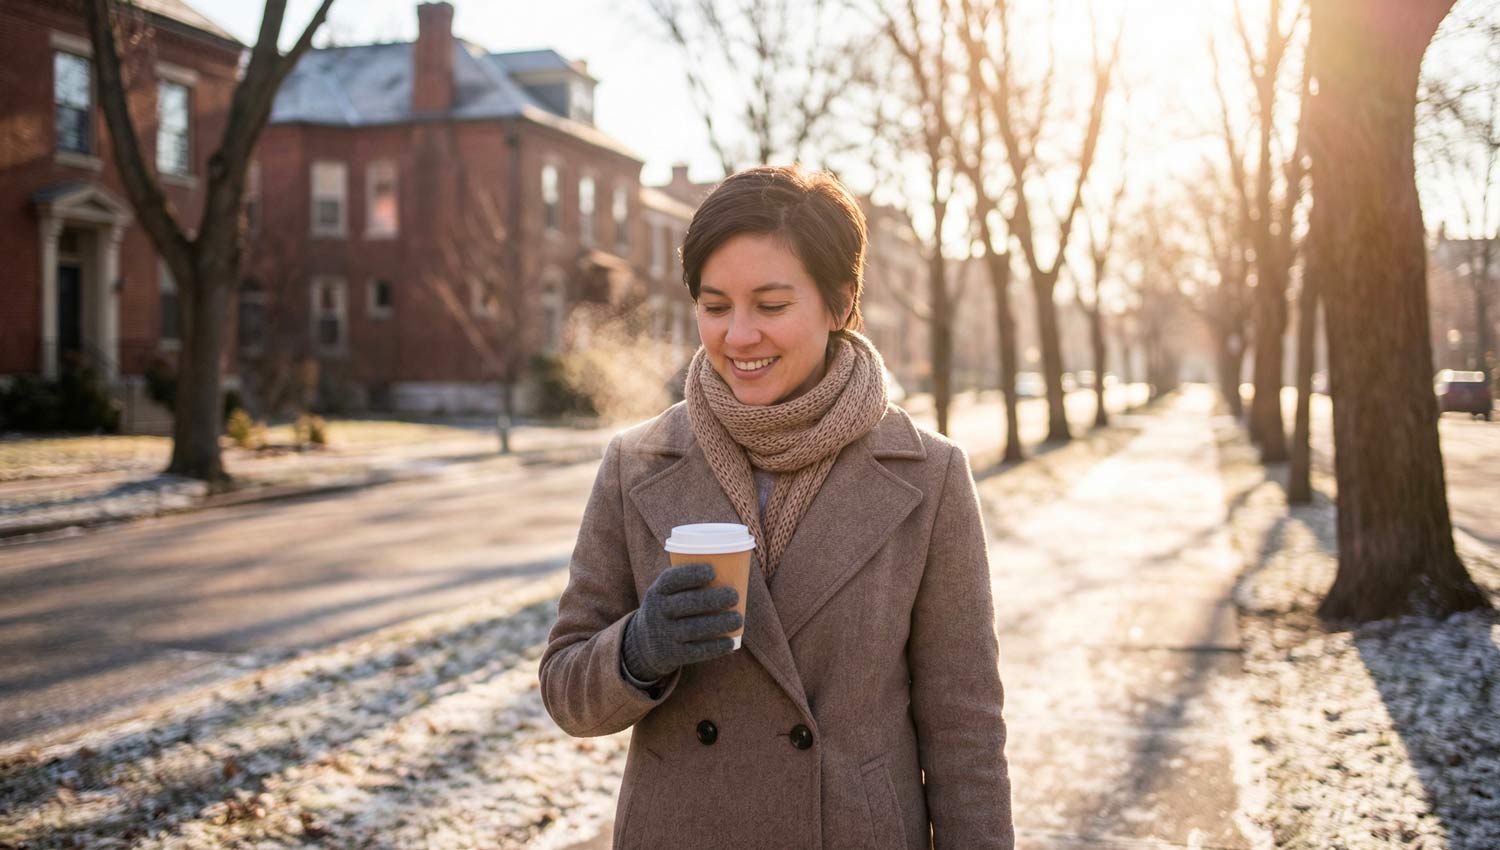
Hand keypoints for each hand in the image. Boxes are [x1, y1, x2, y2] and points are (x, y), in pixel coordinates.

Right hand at [622, 562, 742, 681]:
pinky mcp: (670, 655)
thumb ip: (691, 584)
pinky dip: (715, 647)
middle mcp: (656, 611)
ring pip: (693, 628)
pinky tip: (730, 643)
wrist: (646, 643)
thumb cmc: (671, 608)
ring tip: (738, 619)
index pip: (670, 579)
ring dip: (719, 624)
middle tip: (734, 596)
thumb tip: (734, 570)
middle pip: (686, 603)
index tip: (712, 571)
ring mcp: (663, 634)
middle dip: (713, 599)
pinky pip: (694, 651)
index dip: (691, 574)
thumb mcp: (669, 593)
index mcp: (658, 591)